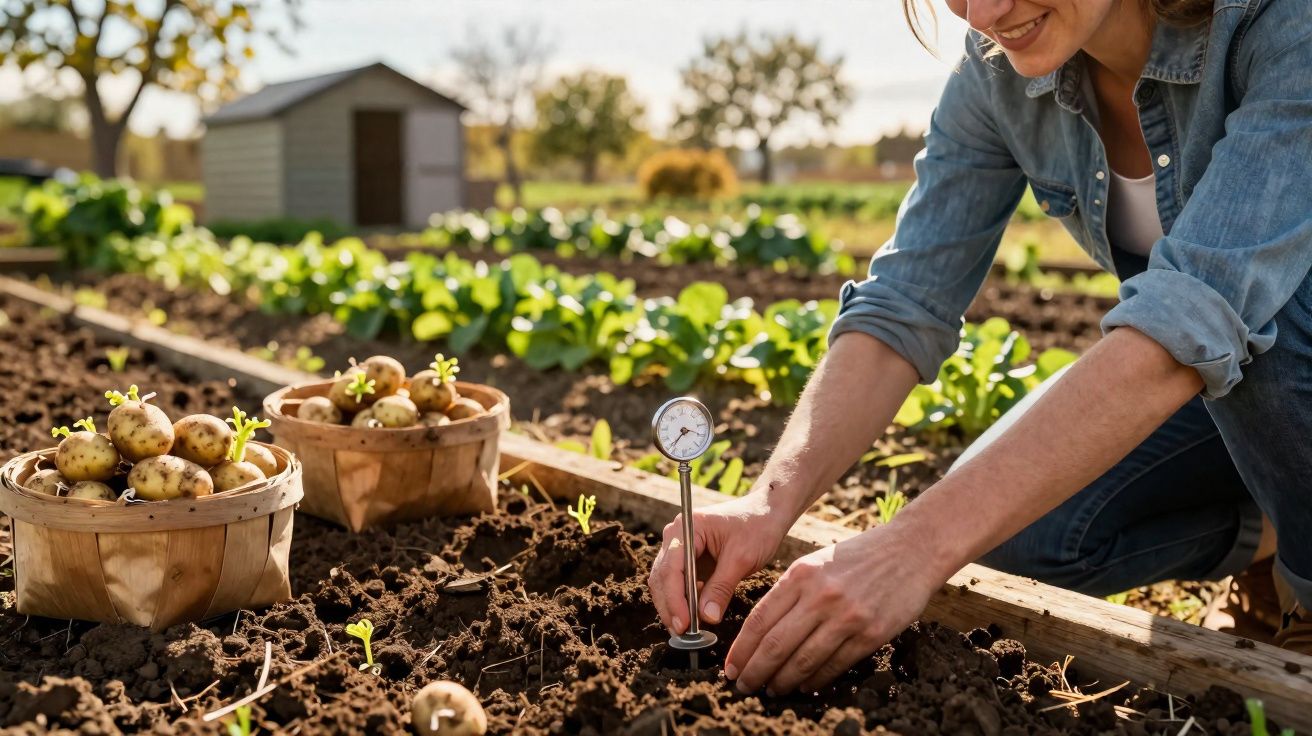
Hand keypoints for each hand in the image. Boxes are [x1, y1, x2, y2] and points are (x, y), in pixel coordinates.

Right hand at [648, 492, 791, 633]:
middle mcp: (677, 535)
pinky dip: (684, 600)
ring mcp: (681, 546)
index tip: (684, 624)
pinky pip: (679, 582)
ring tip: (688, 630)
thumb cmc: (757, 526)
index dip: (675, 599)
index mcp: (687, 527)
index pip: (671, 568)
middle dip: (670, 606)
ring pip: (666, 582)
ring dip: (674, 606)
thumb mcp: (742, 558)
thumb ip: (721, 588)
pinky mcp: (689, 558)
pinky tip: (696, 615)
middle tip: (683, 633)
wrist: (768, 512)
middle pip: (662, 576)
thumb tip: (707, 618)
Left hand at [724, 523, 943, 694]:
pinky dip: (815, 680)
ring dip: (783, 681)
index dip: (741, 649)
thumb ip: (789, 592)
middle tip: (744, 685)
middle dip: (755, 671)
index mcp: (800, 575)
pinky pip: (835, 665)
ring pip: (803, 660)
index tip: (731, 666)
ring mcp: (847, 616)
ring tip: (772, 689)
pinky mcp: (871, 633)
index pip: (760, 620)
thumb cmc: (858, 556)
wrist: (911, 550)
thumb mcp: (815, 562)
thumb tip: (761, 631)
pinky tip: (804, 685)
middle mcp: (821, 596)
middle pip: (776, 645)